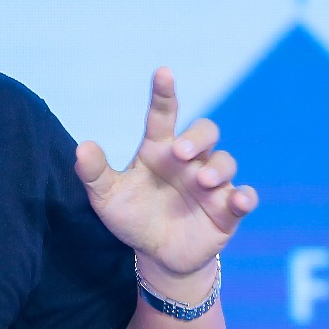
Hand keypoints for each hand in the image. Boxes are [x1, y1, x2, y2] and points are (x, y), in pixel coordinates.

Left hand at [75, 67, 256, 295]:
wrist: (157, 256)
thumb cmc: (133, 217)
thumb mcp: (108, 198)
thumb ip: (95, 173)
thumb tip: (83, 147)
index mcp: (159, 150)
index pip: (163, 115)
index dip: (164, 93)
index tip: (162, 73)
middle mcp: (189, 161)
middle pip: (205, 131)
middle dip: (197, 136)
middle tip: (181, 153)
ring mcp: (211, 185)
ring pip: (225, 162)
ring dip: (218, 169)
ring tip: (202, 182)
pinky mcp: (227, 210)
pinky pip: (245, 197)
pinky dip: (246, 197)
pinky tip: (238, 200)